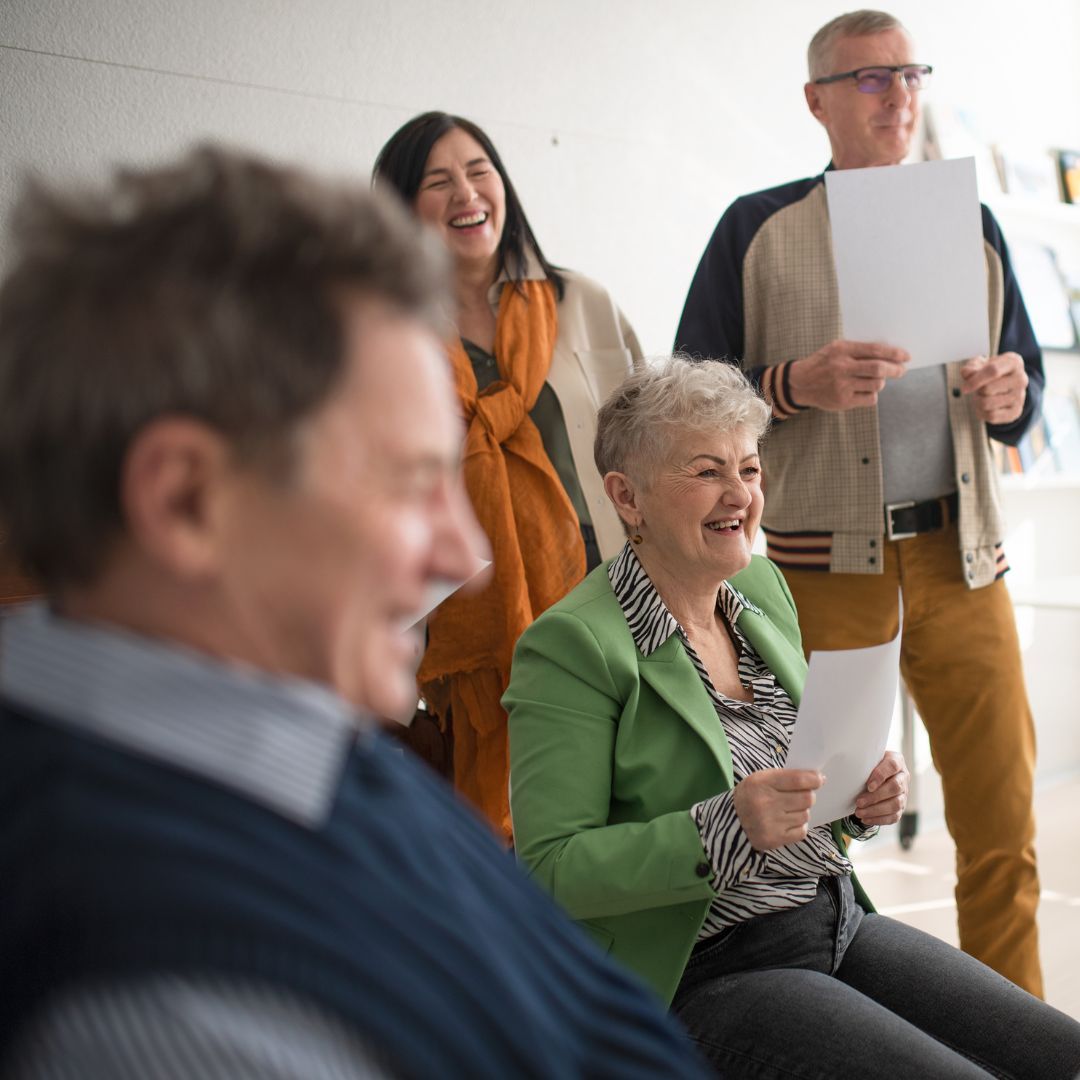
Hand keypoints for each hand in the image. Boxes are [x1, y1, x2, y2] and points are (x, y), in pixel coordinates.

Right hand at [733, 768, 823, 850]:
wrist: (731, 820)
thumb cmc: (751, 795)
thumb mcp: (761, 778)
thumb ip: (786, 776)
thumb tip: (817, 779)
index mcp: (761, 783)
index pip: (798, 780)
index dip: (814, 779)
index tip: (819, 779)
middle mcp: (765, 803)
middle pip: (806, 798)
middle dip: (807, 796)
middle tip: (800, 796)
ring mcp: (769, 823)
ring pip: (805, 815)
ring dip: (801, 812)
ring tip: (788, 810)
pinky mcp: (774, 840)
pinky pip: (802, 831)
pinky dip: (798, 826)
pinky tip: (787, 822)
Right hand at [787, 339, 908, 410]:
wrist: (799, 383)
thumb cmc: (823, 364)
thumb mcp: (836, 349)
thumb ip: (858, 350)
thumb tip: (889, 355)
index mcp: (841, 350)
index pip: (875, 350)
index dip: (894, 353)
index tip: (905, 356)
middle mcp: (841, 367)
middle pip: (878, 369)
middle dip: (895, 370)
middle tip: (901, 370)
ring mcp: (842, 386)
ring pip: (876, 385)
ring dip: (880, 382)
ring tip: (874, 381)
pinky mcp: (842, 401)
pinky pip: (869, 399)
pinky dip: (872, 395)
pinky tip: (864, 391)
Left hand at [854, 750, 908, 825]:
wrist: (873, 776)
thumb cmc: (867, 766)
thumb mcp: (865, 759)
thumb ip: (859, 760)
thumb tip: (838, 767)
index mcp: (896, 761)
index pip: (892, 766)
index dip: (881, 776)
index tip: (868, 785)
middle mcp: (903, 777)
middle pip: (895, 787)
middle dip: (875, 797)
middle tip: (858, 802)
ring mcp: (903, 794)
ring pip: (896, 804)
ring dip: (876, 810)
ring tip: (859, 813)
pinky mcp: (900, 808)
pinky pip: (893, 816)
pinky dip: (879, 819)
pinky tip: (865, 819)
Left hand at [960, 352, 1027, 424]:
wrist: (1004, 386)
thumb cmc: (989, 373)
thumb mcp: (979, 364)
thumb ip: (971, 368)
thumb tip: (968, 374)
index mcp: (1013, 362)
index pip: (993, 371)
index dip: (975, 380)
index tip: (964, 388)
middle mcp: (1020, 378)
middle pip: (987, 389)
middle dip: (977, 391)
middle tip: (978, 389)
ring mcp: (1020, 396)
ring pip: (987, 404)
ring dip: (977, 402)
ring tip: (980, 397)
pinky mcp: (1016, 411)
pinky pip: (991, 416)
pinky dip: (981, 413)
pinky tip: (984, 407)